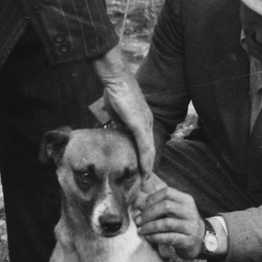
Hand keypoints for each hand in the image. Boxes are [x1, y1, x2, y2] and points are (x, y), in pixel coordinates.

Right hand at [90, 45, 156, 172]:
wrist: (116, 79)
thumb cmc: (115, 92)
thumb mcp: (116, 112)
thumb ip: (116, 122)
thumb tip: (111, 129)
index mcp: (142, 121)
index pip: (145, 144)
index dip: (143, 158)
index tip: (140, 172)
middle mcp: (147, 123)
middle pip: (149, 149)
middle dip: (147, 166)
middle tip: (144, 181)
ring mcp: (145, 124)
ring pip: (149, 151)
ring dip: (147, 167)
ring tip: (144, 181)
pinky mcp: (140, 125)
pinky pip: (144, 147)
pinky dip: (145, 160)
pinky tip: (144, 171)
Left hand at [134, 184, 206, 259]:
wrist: (199, 240)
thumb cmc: (180, 222)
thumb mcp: (174, 210)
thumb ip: (159, 204)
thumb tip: (138, 201)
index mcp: (186, 200)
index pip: (167, 192)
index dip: (152, 198)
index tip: (142, 207)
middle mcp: (190, 211)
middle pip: (166, 206)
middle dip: (148, 213)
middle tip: (138, 220)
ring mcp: (190, 226)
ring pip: (166, 223)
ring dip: (149, 227)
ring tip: (140, 230)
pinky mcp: (188, 240)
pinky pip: (169, 238)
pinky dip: (155, 237)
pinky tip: (148, 238)